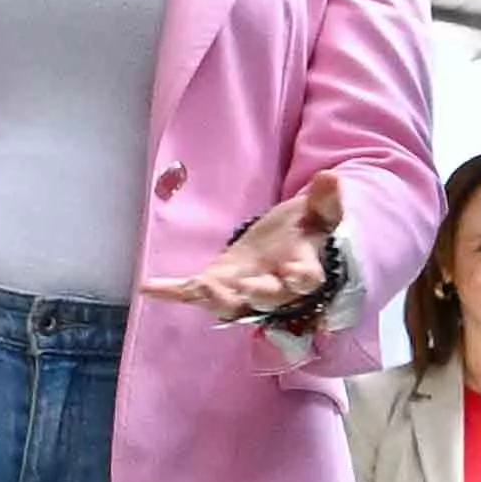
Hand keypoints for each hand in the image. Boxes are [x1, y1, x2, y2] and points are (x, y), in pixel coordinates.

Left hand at [150, 193, 336, 329]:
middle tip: (246, 287)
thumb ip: (325, 199)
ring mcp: (244, 290)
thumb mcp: (320, 211)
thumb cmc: (307, 230)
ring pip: (232, 304)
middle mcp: (275, 288)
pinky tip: (148, 287)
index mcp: (303, 269)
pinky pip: (195, 293)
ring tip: (200, 289)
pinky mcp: (220, 285)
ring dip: (216, 299)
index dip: (300, 278)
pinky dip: (172, 292)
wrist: (289, 244)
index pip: (307, 279)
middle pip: (267, 298)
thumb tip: (332, 177)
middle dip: (257, 293)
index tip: (295, 273)